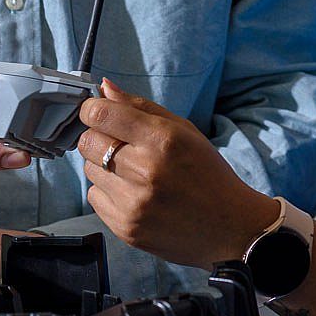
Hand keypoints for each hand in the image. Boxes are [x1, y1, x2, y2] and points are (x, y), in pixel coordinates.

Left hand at [77, 81, 279, 268]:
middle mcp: (144, 171)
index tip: (99, 113)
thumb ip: (140, 107)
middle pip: (87, 142)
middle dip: (98, 138)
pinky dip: (108, 192)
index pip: (100, 114)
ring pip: (88, 170)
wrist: (229, 226)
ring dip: (104, 166)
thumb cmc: (207, 172)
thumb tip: (103, 88)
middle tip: (122, 146)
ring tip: (134, 174)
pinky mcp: (125, 228)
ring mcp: (133, 203)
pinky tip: (135, 194)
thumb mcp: (183, 130)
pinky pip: (94, 198)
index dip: (92, 109)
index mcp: (161, 139)